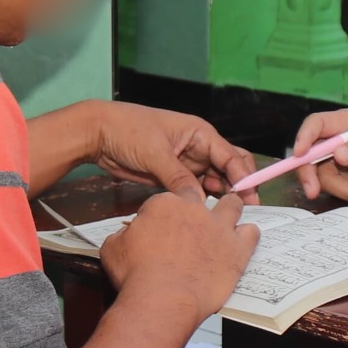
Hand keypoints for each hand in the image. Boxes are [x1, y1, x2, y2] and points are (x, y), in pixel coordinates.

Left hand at [91, 102, 258, 198]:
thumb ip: (178, 177)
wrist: (98, 134)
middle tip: (243, 211)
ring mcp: (186, 163)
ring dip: (220, 197)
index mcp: (200, 133)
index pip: (231, 156)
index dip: (244, 177)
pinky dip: (201, 201)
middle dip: (238, 187)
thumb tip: (198, 201)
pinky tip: (205, 214)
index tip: (249, 198)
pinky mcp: (174, 176)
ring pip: (213, 181)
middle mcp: (198, 147)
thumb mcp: (155, 153)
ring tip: (225, 217)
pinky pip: (194, 190)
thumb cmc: (128, 130)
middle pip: (229, 169)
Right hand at [101, 191, 260, 315]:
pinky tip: (241, 243)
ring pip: (233, 205)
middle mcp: (195, 209)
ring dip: (230, 211)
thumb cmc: (134, 275)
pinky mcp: (237, 250)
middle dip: (200, 209)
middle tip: (194, 228)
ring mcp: (219, 228)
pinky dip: (248, 236)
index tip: (168, 225)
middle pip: (203, 199)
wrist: (162, 299)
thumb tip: (128, 234)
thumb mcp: (113, 248)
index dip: (171, 210)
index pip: (172, 197)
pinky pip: (252, 233)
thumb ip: (124, 235)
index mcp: (165, 204)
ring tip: (226, 224)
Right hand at [292, 109, 347, 204]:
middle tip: (313, 193)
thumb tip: (339, 155)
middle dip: (310, 176)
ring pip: (326, 179)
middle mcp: (334, 140)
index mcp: (345, 122)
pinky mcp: (339, 178)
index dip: (304, 137)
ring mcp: (334, 160)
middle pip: (310, 156)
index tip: (299, 154)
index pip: (317, 123)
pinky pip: (339, 190)